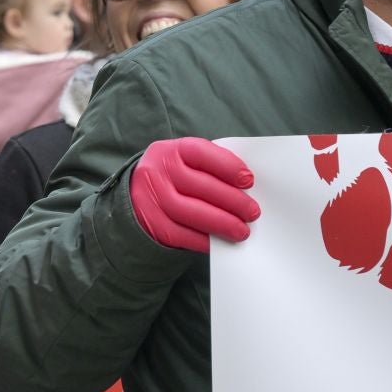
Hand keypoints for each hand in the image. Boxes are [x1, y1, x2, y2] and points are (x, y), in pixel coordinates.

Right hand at [128, 137, 257, 253]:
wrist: (140, 192)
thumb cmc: (176, 176)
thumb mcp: (189, 162)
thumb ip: (213, 169)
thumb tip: (246, 189)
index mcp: (171, 151)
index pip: (201, 153)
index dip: (227, 167)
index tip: (248, 181)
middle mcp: (156, 171)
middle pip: (198, 186)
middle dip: (231, 200)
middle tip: (252, 212)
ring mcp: (149, 197)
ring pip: (187, 211)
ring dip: (219, 223)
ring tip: (241, 231)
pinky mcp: (148, 222)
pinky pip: (177, 233)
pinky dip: (201, 239)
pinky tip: (218, 241)